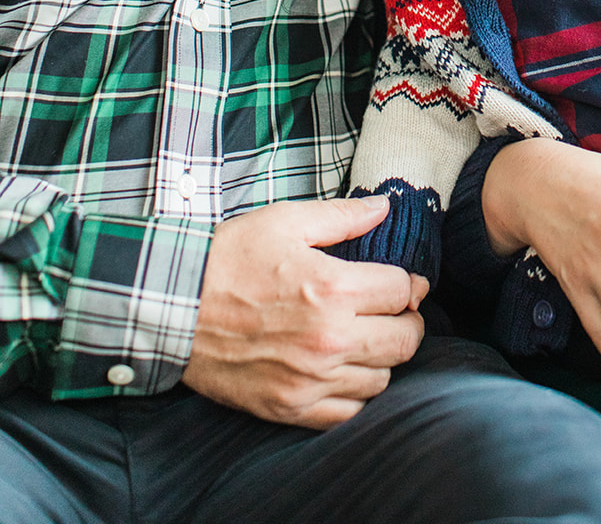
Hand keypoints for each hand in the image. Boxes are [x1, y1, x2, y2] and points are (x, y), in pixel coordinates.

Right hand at [182, 197, 425, 427]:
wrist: (173, 306)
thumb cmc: (229, 258)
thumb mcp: (286, 221)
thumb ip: (343, 216)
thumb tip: (385, 209)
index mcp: (333, 289)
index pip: (402, 292)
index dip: (408, 283)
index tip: (403, 282)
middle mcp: (329, 340)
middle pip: (405, 339)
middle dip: (406, 320)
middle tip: (392, 310)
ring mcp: (310, 379)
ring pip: (382, 378)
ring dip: (382, 357)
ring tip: (366, 338)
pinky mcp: (290, 407)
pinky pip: (348, 412)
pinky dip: (355, 393)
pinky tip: (344, 370)